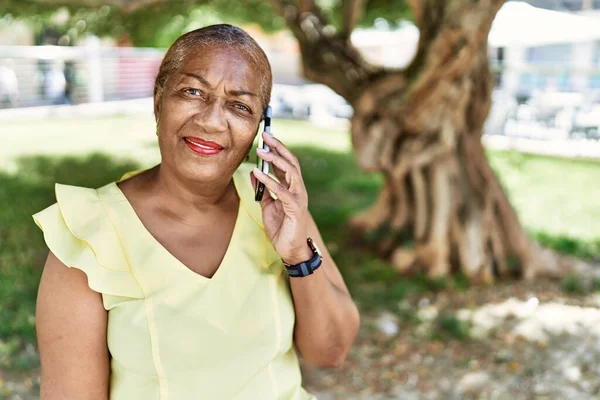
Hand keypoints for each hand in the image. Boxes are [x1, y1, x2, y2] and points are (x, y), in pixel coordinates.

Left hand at [251, 131, 311, 264]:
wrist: (290, 250)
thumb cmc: (281, 228)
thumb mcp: (267, 205)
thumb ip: (263, 189)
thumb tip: (254, 172)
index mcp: (292, 187)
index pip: (287, 163)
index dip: (278, 149)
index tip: (266, 136)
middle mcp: (298, 189)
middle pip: (291, 162)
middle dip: (278, 147)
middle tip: (265, 135)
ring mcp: (299, 198)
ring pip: (291, 172)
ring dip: (276, 160)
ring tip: (261, 151)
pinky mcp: (296, 208)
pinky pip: (282, 191)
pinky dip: (270, 181)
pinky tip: (259, 173)